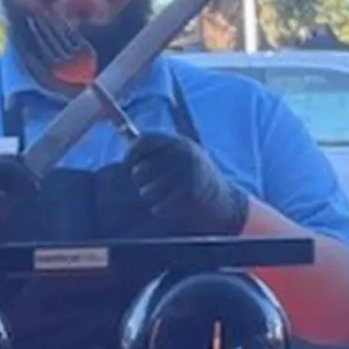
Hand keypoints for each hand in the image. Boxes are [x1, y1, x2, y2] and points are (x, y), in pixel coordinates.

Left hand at [123, 132, 247, 234]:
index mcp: (179, 142)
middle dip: (140, 181)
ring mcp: (189, 174)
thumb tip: (122, 151)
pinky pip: (160, 205)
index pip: (145, 140)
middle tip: (147, 184)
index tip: (125, 165)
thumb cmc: (192, 178)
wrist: (225, 200)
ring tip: (160, 195)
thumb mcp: (179, 157)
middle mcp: (184, 154)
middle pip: (141, 169)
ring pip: (148, 191)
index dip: (131, 153)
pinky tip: (170, 205)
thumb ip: (155, 152)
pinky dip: (160, 209)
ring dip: (150, 196)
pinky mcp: (191, 194)